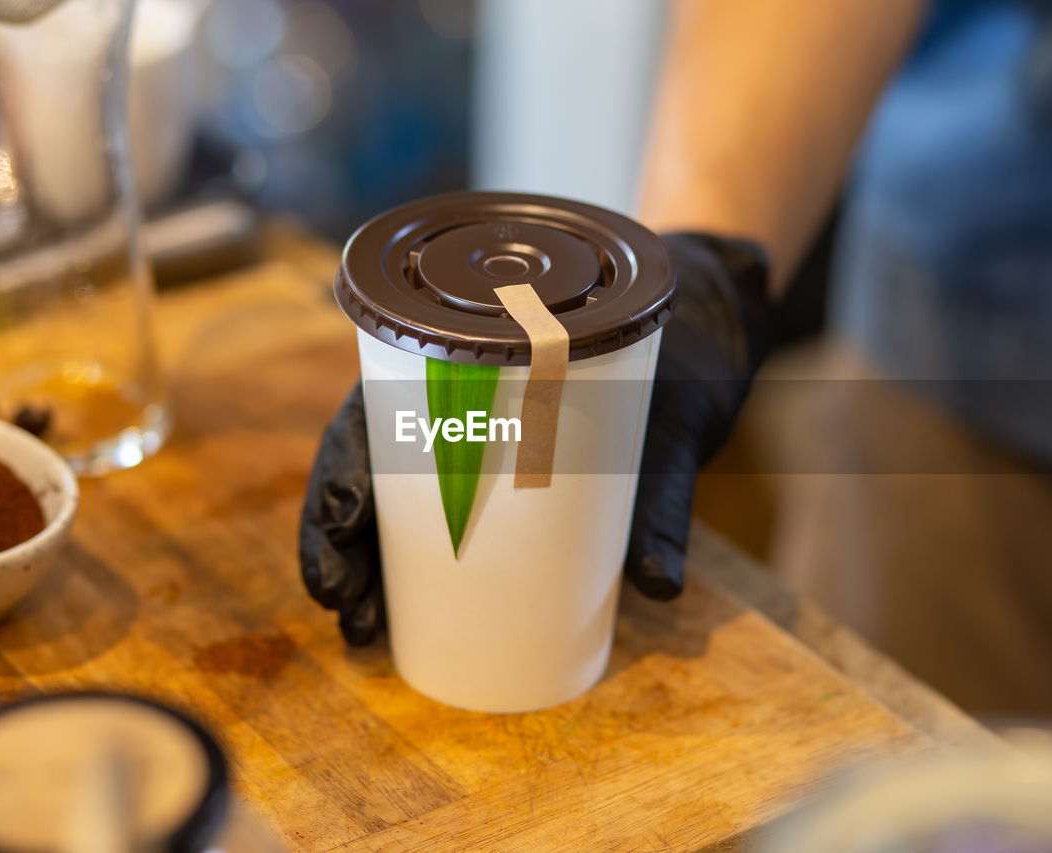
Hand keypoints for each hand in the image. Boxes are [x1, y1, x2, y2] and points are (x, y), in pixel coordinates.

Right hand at [299, 233, 776, 643]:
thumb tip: (659, 590)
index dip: (344, 469)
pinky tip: (394, 619)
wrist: (711, 331)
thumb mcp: (675, 420)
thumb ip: (667, 498)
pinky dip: (412, 569)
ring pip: (394, 498)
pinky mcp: (508, 477)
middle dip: (339, 538)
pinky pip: (443, 519)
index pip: (379, 410)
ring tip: (360, 627)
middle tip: (347, 606)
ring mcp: (479, 441)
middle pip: (370, 465)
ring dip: (362, 563)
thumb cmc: (684, 357)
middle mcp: (461, 399)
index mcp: (477, 357)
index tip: (342, 527)